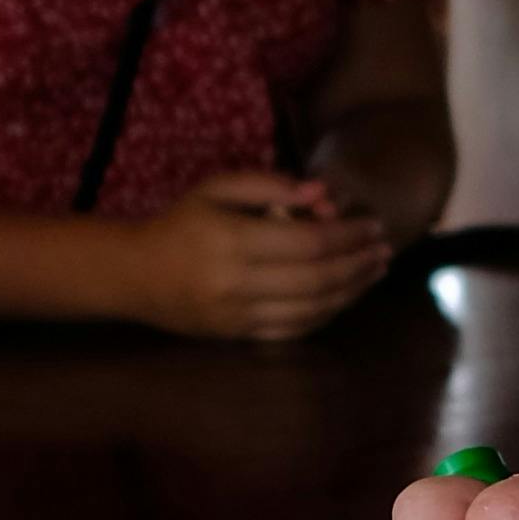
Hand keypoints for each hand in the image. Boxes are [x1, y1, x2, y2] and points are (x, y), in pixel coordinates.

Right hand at [117, 169, 389, 339]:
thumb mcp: (215, 188)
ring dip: (352, 290)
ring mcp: (238, 315)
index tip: (374, 224)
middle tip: (384, 249)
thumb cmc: (179, 223)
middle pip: (319, 278)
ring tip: (374, 271)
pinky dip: (327, 313)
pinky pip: (295, 329)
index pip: (309, 241)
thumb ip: (269, 184)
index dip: (350, 234)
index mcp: (232, 240)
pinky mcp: (238, 335)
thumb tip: (323, 194)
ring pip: (313, 308)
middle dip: (359, 263)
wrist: (134, 275)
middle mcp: (237, 282)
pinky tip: (343, 296)